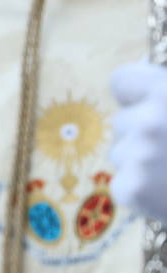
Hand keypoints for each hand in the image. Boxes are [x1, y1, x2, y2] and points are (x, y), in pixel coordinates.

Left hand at [110, 61, 166, 222]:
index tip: (148, 106)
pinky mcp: (133, 189)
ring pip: (121, 154)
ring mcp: (138, 156)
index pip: (122, 81)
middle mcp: (149, 120)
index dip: (136, 95)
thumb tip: (152, 93)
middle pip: (122, 121)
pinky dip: (142, 192)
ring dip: (141, 162)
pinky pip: (123, 185)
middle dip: (142, 133)